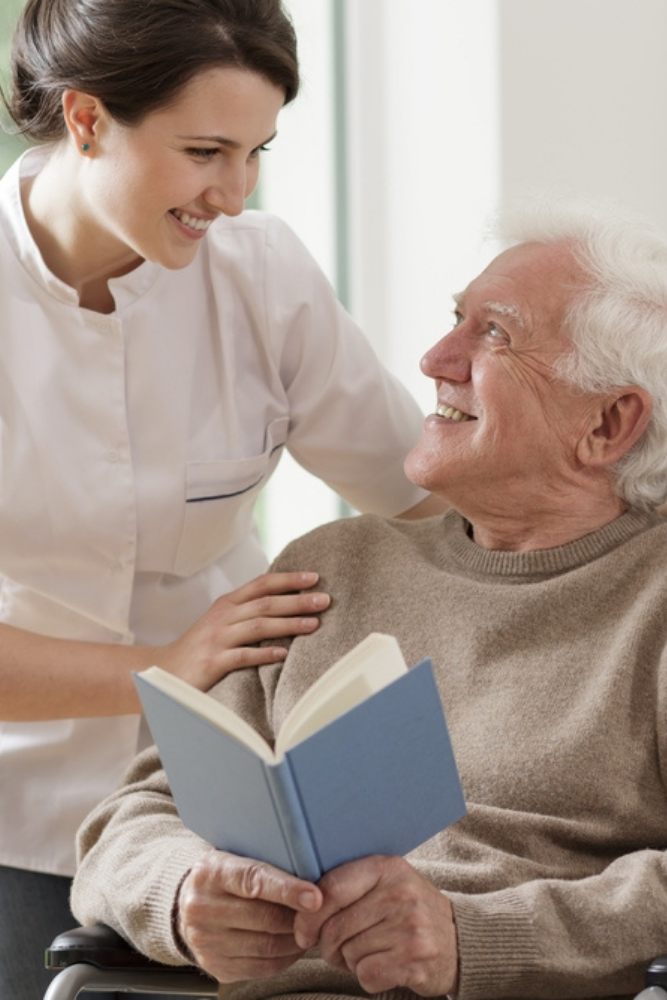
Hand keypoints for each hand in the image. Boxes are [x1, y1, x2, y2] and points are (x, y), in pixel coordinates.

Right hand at [156, 571, 329, 690]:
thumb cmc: (201, 647)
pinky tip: (284, 655)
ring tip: (314, 624)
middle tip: (325, 600)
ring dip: (289, 624)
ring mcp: (217, 639)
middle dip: (297, 600)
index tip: (314, 578)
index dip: (288, 579)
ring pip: (258, 626)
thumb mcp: (222, 621)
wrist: (162, 670)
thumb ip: (248, 611)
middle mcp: (223, 617)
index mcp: (227, 604)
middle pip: (265, 603)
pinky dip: (264, 654)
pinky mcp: (212, 662)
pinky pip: (242, 656)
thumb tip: (286, 602)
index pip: (261, 584)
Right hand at [177, 850, 322, 982]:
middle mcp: (203, 907)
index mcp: (211, 872)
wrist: (186, 905)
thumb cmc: (225, 877)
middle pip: (265, 917)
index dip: (288, 889)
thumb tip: (311, 872)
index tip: (316, 897)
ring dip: (296, 939)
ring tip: (311, 928)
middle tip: (322, 912)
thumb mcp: (235, 857)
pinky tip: (294, 945)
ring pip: (267, 945)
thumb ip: (265, 861)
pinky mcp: (215, 966)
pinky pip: (261, 967)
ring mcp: (206, 941)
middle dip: (299, 917)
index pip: (254, 880)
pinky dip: (285, 957)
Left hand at [294, 856, 458, 995]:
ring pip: (349, 953)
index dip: (309, 916)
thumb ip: (349, 887)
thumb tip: (302, 911)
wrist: (459, 939)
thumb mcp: (386, 884)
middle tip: (337, 950)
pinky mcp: (416, 959)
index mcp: (387, 867)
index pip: (331, 888)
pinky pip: (367, 975)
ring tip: (368, 953)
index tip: (303, 932)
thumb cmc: (409, 911)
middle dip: (327, 946)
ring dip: (350, 962)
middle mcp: (400, 893)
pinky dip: (368, 977)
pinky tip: (384, 967)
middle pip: (335, 927)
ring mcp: (410, 926)